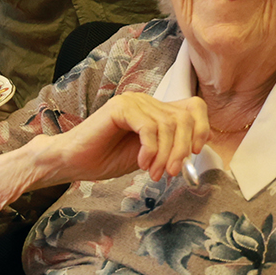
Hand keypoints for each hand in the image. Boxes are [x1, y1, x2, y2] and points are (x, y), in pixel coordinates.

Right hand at [33, 92, 210, 183]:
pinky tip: (141, 163)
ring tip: (153, 173)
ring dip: (165, 155)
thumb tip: (195, 151)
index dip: (201, 128)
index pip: (194, 107)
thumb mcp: (149, 155)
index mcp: (156, 110)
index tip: (194, 153)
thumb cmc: (107, 158)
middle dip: (181, 149)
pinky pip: (148, 127)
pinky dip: (150, 149)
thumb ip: (169, 148)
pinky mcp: (120, 107)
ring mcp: (133, 101)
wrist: (74, 161)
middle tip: (171, 173)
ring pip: (167, 125)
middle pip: (184, 117)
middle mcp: (147, 101)